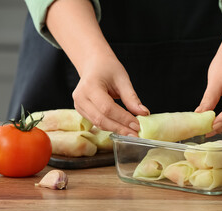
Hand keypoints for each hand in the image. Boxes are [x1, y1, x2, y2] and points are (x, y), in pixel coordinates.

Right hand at [46, 0, 148, 135]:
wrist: (93, 64)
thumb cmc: (108, 68)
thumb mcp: (122, 79)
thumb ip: (131, 97)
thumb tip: (144, 113)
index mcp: (90, 86)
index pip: (107, 108)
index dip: (123, 118)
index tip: (137, 125)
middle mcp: (81, 97)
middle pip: (101, 119)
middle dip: (120, 128)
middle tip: (135, 134)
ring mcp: (78, 105)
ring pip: (98, 123)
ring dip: (116, 129)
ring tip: (131, 133)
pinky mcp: (81, 110)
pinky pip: (96, 122)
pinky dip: (110, 126)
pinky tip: (122, 128)